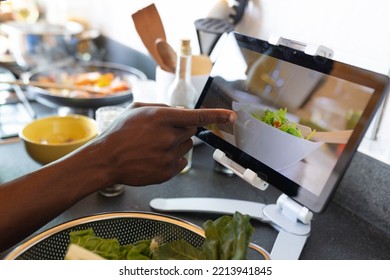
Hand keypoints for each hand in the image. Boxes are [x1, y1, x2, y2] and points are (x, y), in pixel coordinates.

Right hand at [91, 105, 235, 185]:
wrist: (106, 160)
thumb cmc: (119, 133)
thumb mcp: (137, 109)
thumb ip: (162, 107)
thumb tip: (181, 110)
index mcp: (161, 118)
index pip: (196, 116)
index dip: (216, 115)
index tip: (230, 115)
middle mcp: (168, 137)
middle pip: (192, 131)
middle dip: (182, 129)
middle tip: (163, 132)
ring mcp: (168, 156)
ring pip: (187, 146)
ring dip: (176, 144)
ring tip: (154, 146)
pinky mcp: (167, 172)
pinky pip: (181, 162)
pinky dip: (173, 158)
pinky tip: (155, 157)